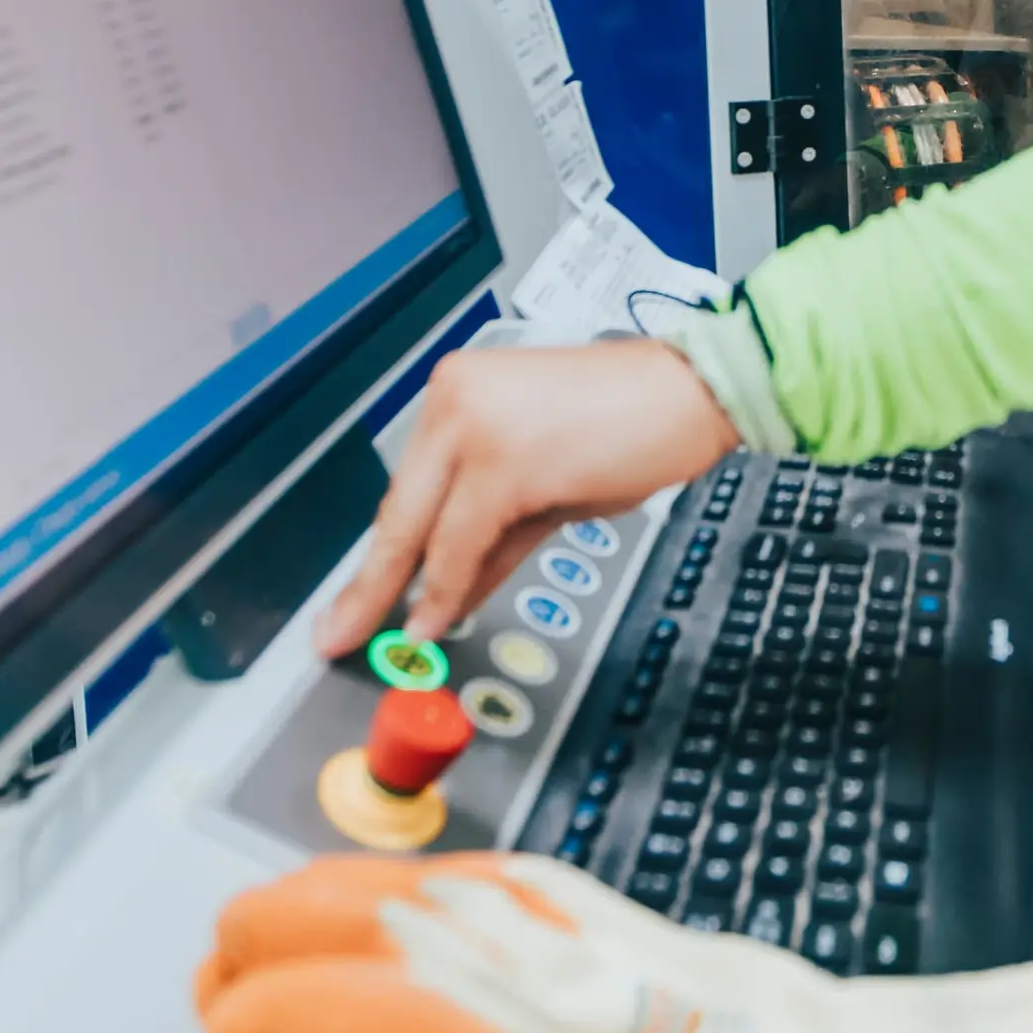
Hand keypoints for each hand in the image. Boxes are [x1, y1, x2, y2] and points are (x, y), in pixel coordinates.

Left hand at [315, 340, 739, 655]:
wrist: (693, 391)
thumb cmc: (632, 424)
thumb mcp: (546, 482)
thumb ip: (493, 534)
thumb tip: (448, 591)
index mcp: (456, 390)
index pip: (408, 486)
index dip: (383, 552)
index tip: (357, 593)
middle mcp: (454, 400)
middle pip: (399, 509)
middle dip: (369, 584)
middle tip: (338, 632)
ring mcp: (476, 429)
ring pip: (425, 531)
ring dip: (405, 594)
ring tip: (390, 642)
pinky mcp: (503, 463)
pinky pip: (462, 543)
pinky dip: (447, 589)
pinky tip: (434, 619)